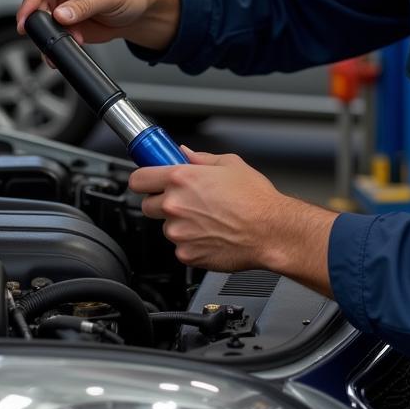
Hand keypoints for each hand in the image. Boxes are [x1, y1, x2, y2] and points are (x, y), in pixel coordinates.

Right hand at [16, 0, 177, 50]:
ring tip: (66, 43)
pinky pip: (54, 30)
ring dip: (51, 33)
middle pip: (40, 0)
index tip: (25, 18)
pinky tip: (67, 47)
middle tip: (46, 37)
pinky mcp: (67, 16)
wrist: (140, 12)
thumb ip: (85, 6)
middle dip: (40, 21)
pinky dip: (57, 41)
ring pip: (44, 17)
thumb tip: (60, 14)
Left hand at [129, 147, 337, 294]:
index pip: (138, 179)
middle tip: (184, 200)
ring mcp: (179, 232)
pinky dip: (191, 242)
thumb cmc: (255, 199)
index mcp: (181, 178)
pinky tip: (211, 234)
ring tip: (206, 219)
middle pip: (147, 205)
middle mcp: (175, 205)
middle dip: (161, 202)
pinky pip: (180, 247)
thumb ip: (201, 158)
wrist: (271, 231)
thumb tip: (185, 153)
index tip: (149, 180)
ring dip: (179, 224)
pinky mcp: (187, 255)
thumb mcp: (229, 164)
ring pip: (166, 227)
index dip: (143, 180)